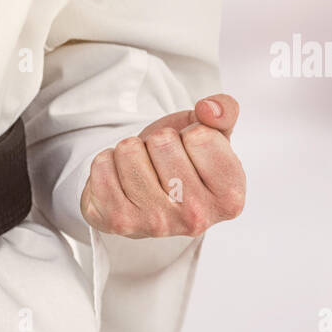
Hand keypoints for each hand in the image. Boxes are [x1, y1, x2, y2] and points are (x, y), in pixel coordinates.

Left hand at [80, 93, 245, 237]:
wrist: (145, 196)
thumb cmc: (182, 163)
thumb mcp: (212, 134)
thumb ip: (224, 112)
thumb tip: (209, 108)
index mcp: (229, 197)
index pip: (201, 137)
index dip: (191, 133)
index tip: (190, 152)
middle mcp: (196, 218)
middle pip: (163, 142)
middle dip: (159, 141)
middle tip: (162, 161)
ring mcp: (155, 223)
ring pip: (129, 150)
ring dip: (132, 150)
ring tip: (142, 168)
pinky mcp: (118, 220)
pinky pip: (102, 165)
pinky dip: (107, 162)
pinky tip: (121, 179)